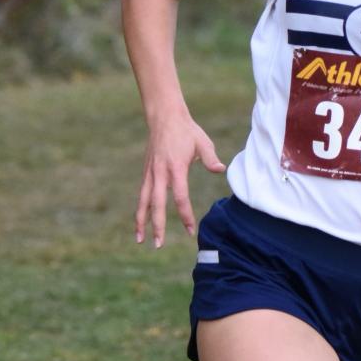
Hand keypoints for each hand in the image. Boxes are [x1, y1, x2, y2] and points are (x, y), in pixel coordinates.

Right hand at [135, 111, 224, 247]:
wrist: (164, 116)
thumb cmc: (186, 130)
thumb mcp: (202, 142)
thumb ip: (211, 158)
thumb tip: (221, 169)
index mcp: (175, 167)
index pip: (180, 197)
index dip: (185, 215)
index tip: (190, 230)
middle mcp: (159, 173)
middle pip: (157, 205)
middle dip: (158, 226)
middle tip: (158, 245)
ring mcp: (150, 173)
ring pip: (144, 202)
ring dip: (141, 222)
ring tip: (140, 240)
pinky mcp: (146, 172)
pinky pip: (142, 194)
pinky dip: (140, 209)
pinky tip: (140, 223)